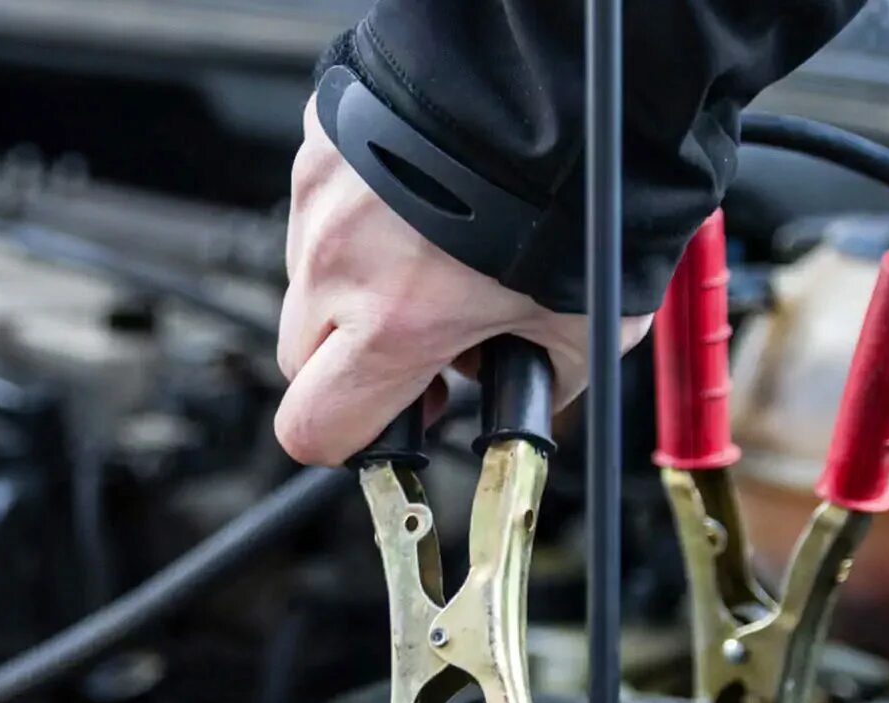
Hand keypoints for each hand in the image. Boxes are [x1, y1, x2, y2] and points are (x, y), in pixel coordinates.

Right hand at [275, 96, 652, 465]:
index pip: (313, 428)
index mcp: (393, 325)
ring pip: (311, 278)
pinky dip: (364, 216)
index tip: (388, 424)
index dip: (347, 441)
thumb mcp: (589, 323)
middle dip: (351, 364)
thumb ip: (544, 380)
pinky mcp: (323, 143)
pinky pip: (323, 205)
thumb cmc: (578, 187)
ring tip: (433, 254)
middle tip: (420, 342)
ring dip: (356, 285)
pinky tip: (422, 200)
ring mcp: (322, 197)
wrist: (560, 75)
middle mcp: (340, 263)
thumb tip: (532, 399)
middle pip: (300, 359)